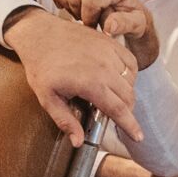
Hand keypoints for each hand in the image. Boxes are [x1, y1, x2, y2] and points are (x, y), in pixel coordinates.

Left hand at [2, 8, 141, 146]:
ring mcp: (109, 53)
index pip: (119, 110)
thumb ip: (65, 121)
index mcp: (91, 84)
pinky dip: (130, 74)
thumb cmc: (41, 66)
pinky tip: (118, 80)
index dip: (131, 126)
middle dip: (127, 111)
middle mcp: (105, 68)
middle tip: (117, 117)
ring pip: (131, 80)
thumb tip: (78, 142)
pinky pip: (130, 62)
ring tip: (113, 98)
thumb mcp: (47, 98)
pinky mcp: (110, 42)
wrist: (39, 34)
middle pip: (129, 97)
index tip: (138, 137)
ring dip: (127, 93)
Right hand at [50, 0, 160, 69]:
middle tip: (88, 19)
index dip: (88, 18)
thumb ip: (123, 25)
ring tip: (80, 11)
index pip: (90, 1)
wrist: (128, 10)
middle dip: (78, 12)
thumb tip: (109, 27)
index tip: (95, 26)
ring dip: (67, 3)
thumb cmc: (132, 18)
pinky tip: (67, 3)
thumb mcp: (135, 25)